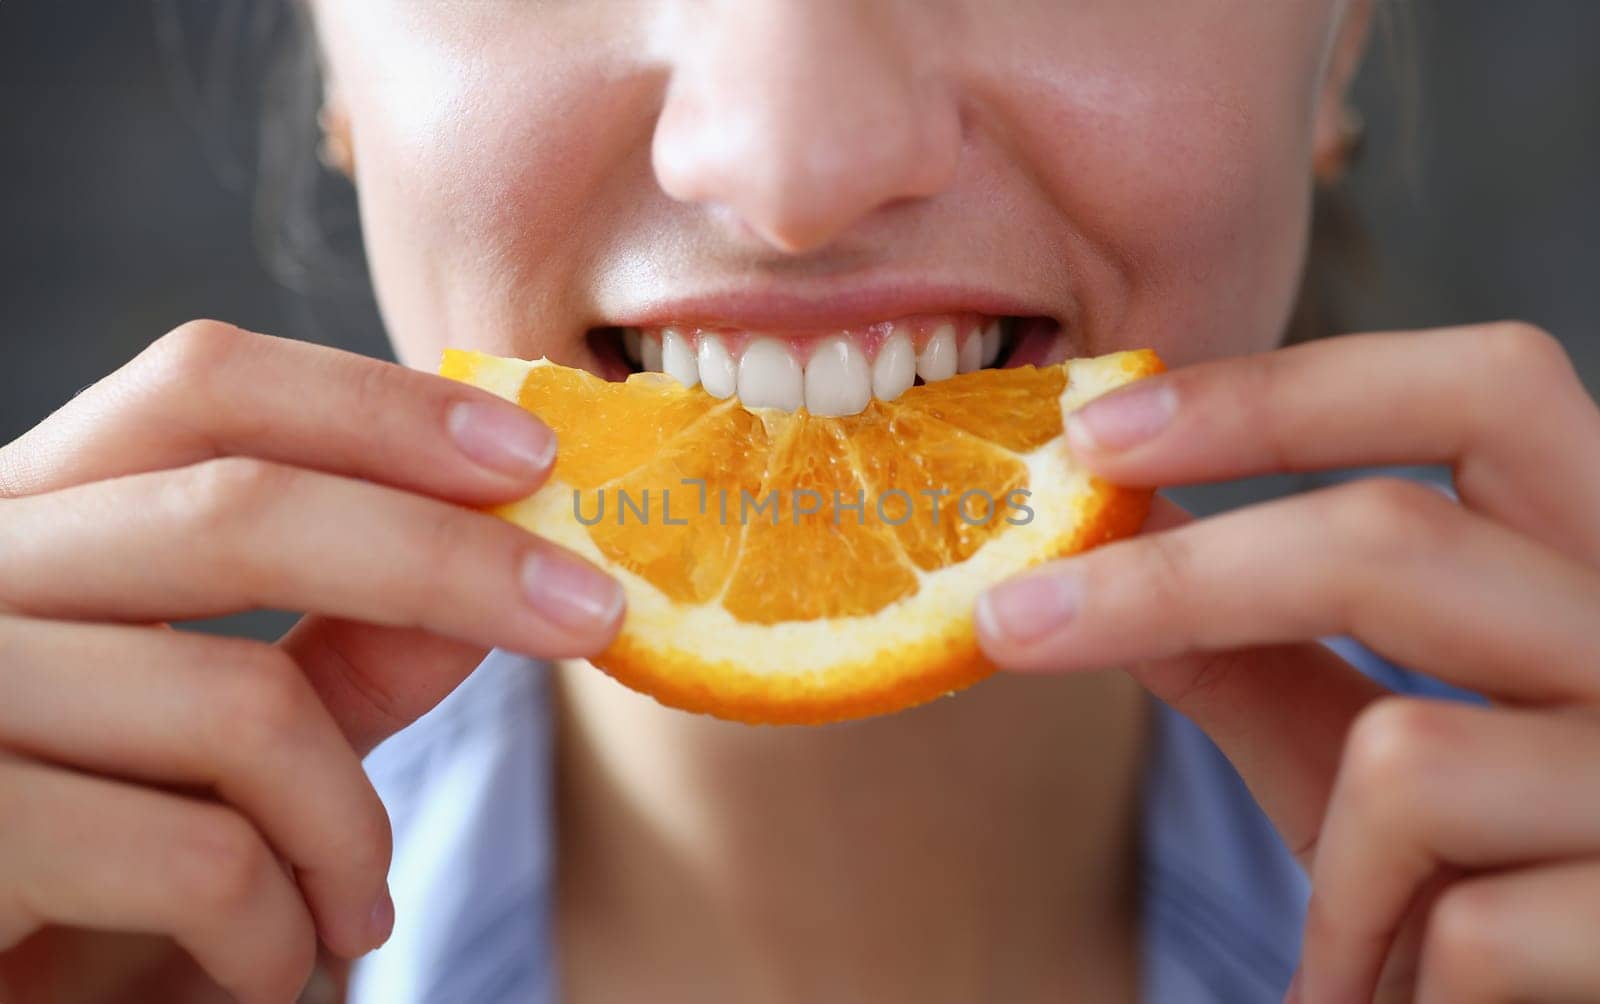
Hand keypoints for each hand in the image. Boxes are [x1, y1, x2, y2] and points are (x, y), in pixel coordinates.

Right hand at [0, 321, 622, 1002]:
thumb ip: (349, 648)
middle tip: (594, 615)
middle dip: (453, 563)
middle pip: (242, 510)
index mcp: (35, 519)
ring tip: (359, 911)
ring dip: (351, 829)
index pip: (203, 389)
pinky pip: (201, 858)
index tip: (533, 451)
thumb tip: (509, 549)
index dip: (379, 406)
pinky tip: (276, 968)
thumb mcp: (235, 749)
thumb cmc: (96, 880)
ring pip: (244, 703)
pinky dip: (282, 931)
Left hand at [977, 323, 1599, 1002]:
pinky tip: (1376, 1000)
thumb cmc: (1476, 881)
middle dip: (1176, 583)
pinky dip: (1365, 970)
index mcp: (1599, 563)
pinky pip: (1459, 927)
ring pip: (1407, 760)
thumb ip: (1250, 638)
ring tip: (1341, 948)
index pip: (1480, 393)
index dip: (1283, 393)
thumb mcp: (1359, 750)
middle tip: (1007, 619)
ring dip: (1332, 868)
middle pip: (1399, 540)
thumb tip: (1103, 520)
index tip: (1095, 431)